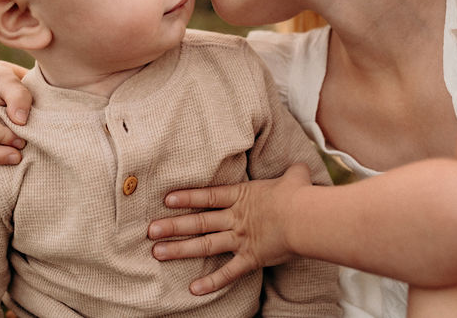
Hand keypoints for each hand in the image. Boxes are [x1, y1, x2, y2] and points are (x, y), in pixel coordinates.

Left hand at [147, 163, 311, 294]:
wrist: (306, 218)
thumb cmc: (301, 196)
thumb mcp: (296, 177)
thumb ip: (294, 173)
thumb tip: (302, 167)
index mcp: (243, 196)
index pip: (208, 196)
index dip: (187, 197)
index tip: (166, 199)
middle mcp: (236, 218)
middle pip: (198, 221)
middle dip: (172, 226)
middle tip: (150, 230)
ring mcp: (241, 239)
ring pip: (204, 245)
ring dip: (179, 249)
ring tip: (157, 252)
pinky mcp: (251, 259)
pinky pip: (228, 273)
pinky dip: (211, 283)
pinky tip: (193, 289)